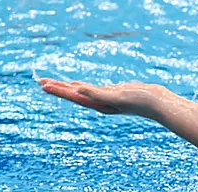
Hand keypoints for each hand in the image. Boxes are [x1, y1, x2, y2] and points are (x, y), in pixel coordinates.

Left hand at [38, 78, 165, 118]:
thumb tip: (77, 88)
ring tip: (53, 84)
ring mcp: (107, 98)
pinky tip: (77, 84)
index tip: (42, 84)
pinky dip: (82, 86)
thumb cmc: (139, 101)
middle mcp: (100, 103)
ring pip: (81, 92)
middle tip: (40, 82)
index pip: (73, 96)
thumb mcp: (116, 96)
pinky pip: (92, 89)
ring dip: (67, 88)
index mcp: (98, 104)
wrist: (157, 103)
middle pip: (74, 95)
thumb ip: (96, 93)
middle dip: (57, 89)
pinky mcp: (113, 92)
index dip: (58, 90)